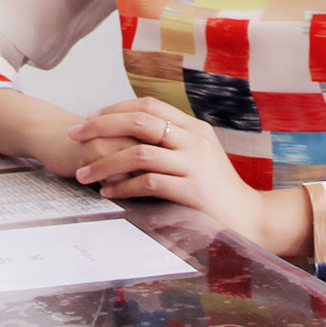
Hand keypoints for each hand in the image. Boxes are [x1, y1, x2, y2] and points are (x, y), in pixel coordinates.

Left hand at [68, 100, 310, 258]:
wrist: (250, 220)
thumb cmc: (218, 193)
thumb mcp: (200, 158)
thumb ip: (174, 145)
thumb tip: (132, 138)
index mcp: (196, 128)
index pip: (149, 106)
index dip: (116, 108)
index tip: (91, 118)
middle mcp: (196, 141)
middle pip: (140, 121)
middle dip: (101, 126)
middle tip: (75, 135)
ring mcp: (195, 165)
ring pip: (139, 153)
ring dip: (105, 163)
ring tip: (84, 174)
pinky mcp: (192, 191)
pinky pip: (149, 183)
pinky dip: (123, 187)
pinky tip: (108, 193)